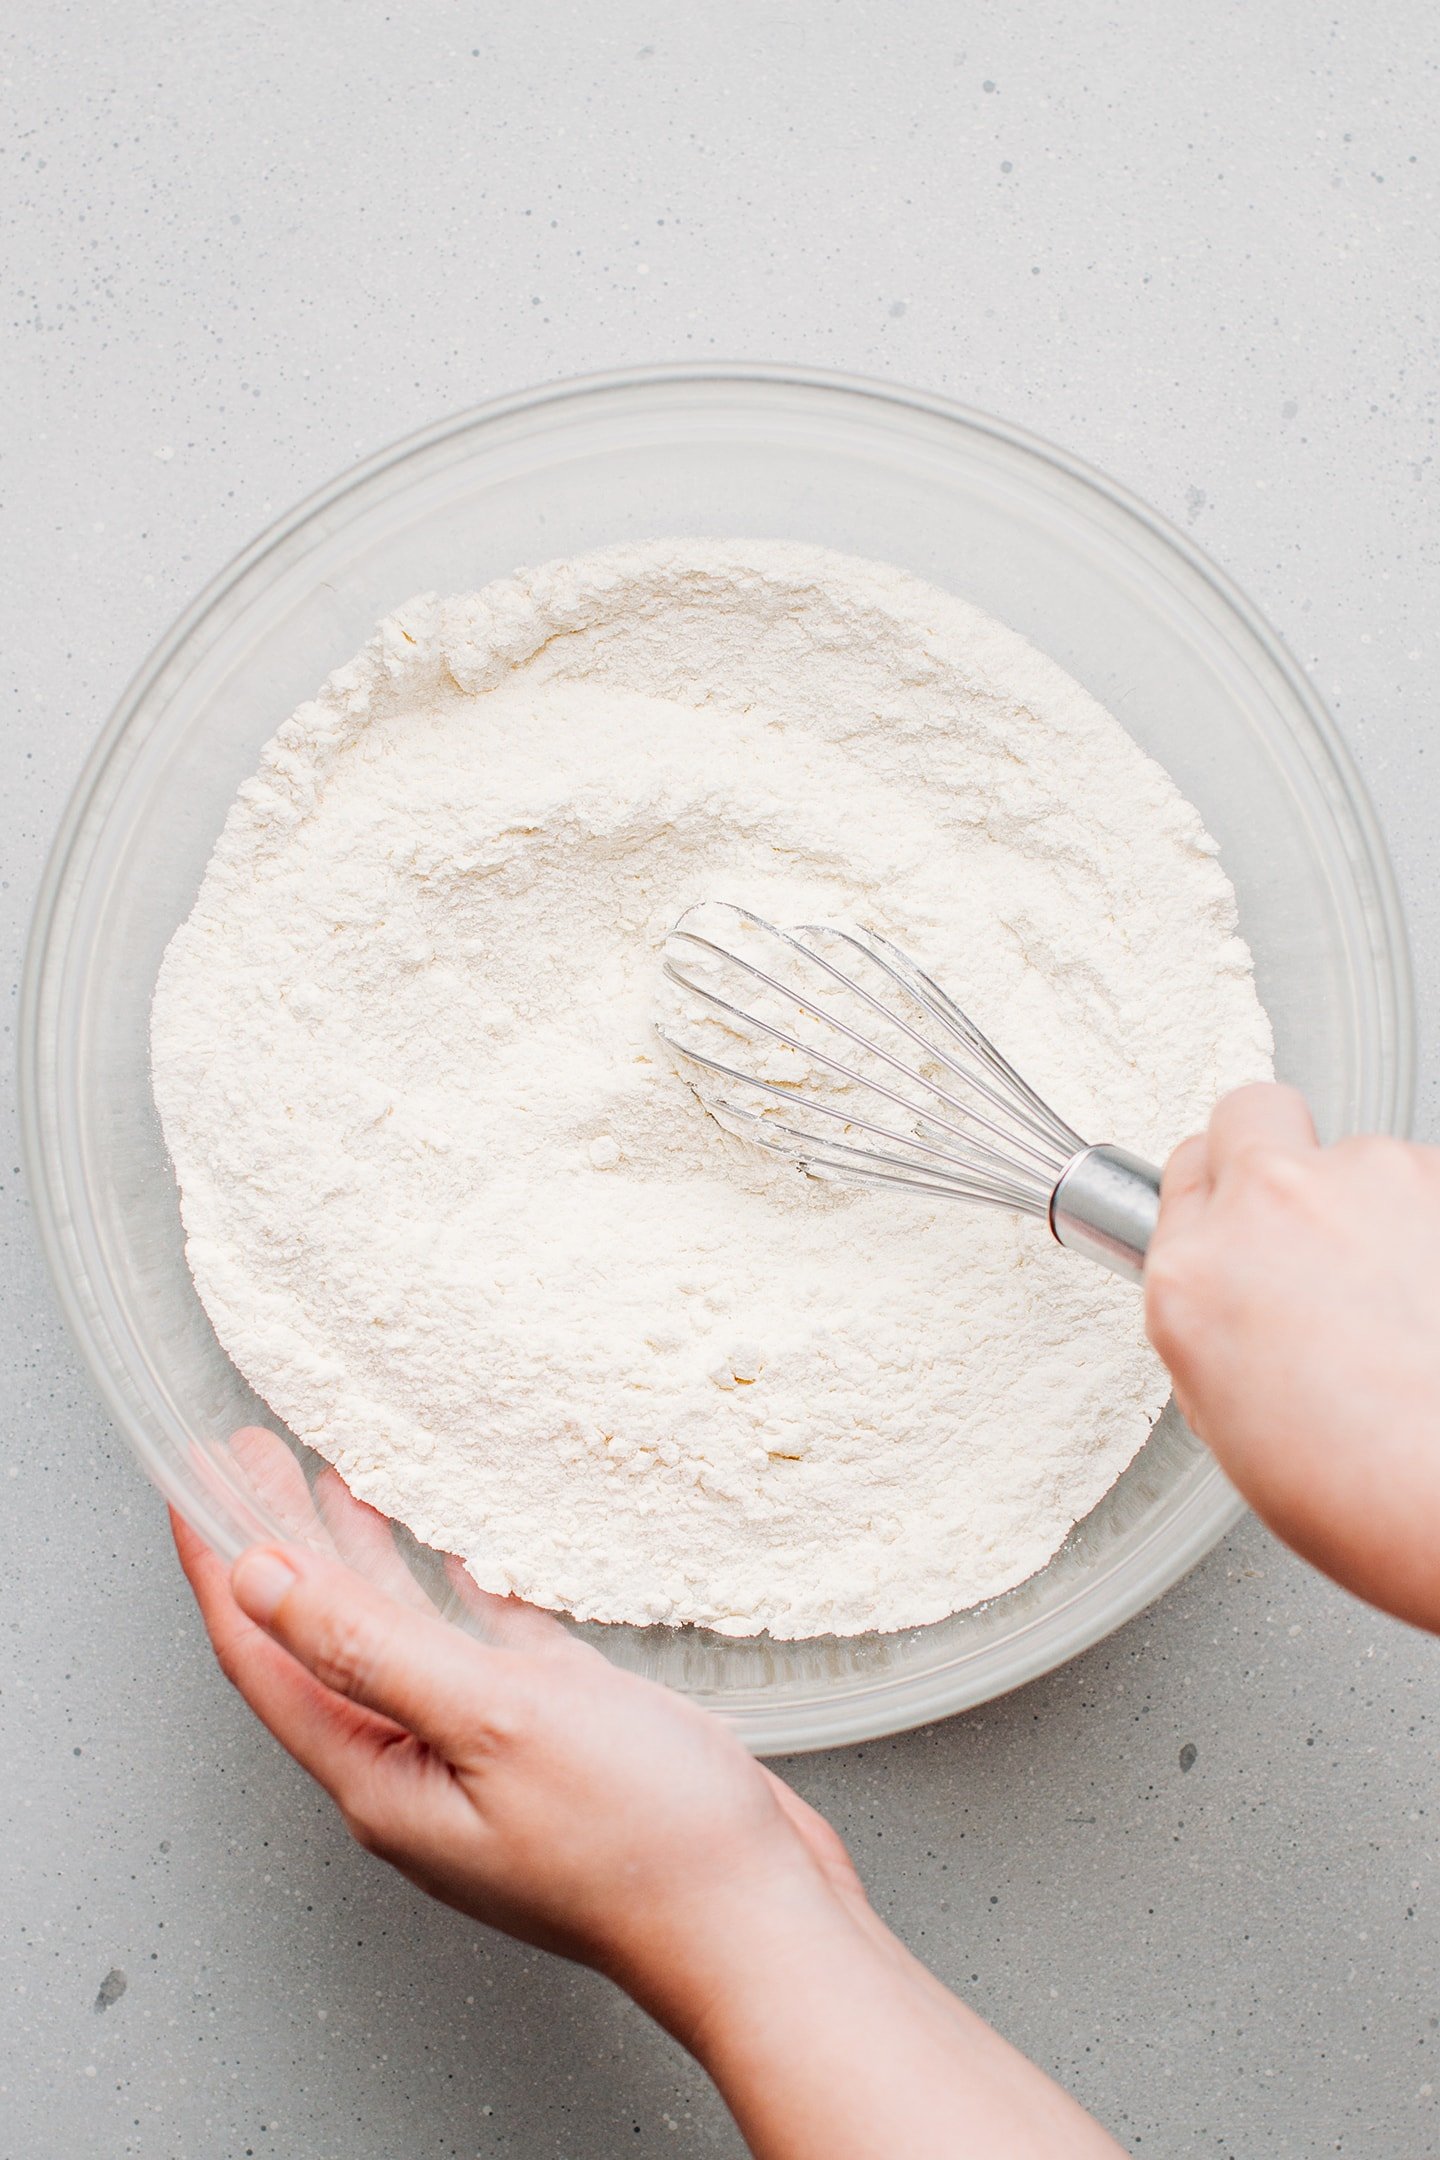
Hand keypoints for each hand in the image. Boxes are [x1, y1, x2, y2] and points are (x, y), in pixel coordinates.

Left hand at [176, 1429, 1124, 2157]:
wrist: (757, 1917)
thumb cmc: (641, 1839)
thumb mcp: (490, 1720)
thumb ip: (370, 1648)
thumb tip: (262, 1582)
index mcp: (380, 1776)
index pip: (263, 1656)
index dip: (218, 1565)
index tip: (191, 1484)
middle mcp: (418, 1768)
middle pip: (321, 1637)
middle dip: (280, 1541)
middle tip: (251, 1454)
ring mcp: (485, 1758)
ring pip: (400, 1637)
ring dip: (363, 1557)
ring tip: (337, 1475)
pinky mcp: (553, 1744)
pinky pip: (483, 1651)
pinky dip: (460, 1595)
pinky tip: (462, 1553)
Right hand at [1146, 1084, 1439, 1631]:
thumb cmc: (1362, 1491)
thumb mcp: (1226, 1413)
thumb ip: (1215, 1313)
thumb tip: (1239, 1286)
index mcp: (1195, 1273)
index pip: (1185, 1169)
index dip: (1219, 1196)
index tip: (1242, 1219)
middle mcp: (1271, 1205)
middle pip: (1251, 1112)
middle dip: (1272, 1151)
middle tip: (1307, 1220)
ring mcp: (1368, 1182)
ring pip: (1359, 1156)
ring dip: (1374, 1207)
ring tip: (1403, 1304)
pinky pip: (1430, 1183)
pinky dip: (1433, 1229)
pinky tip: (1434, 1303)